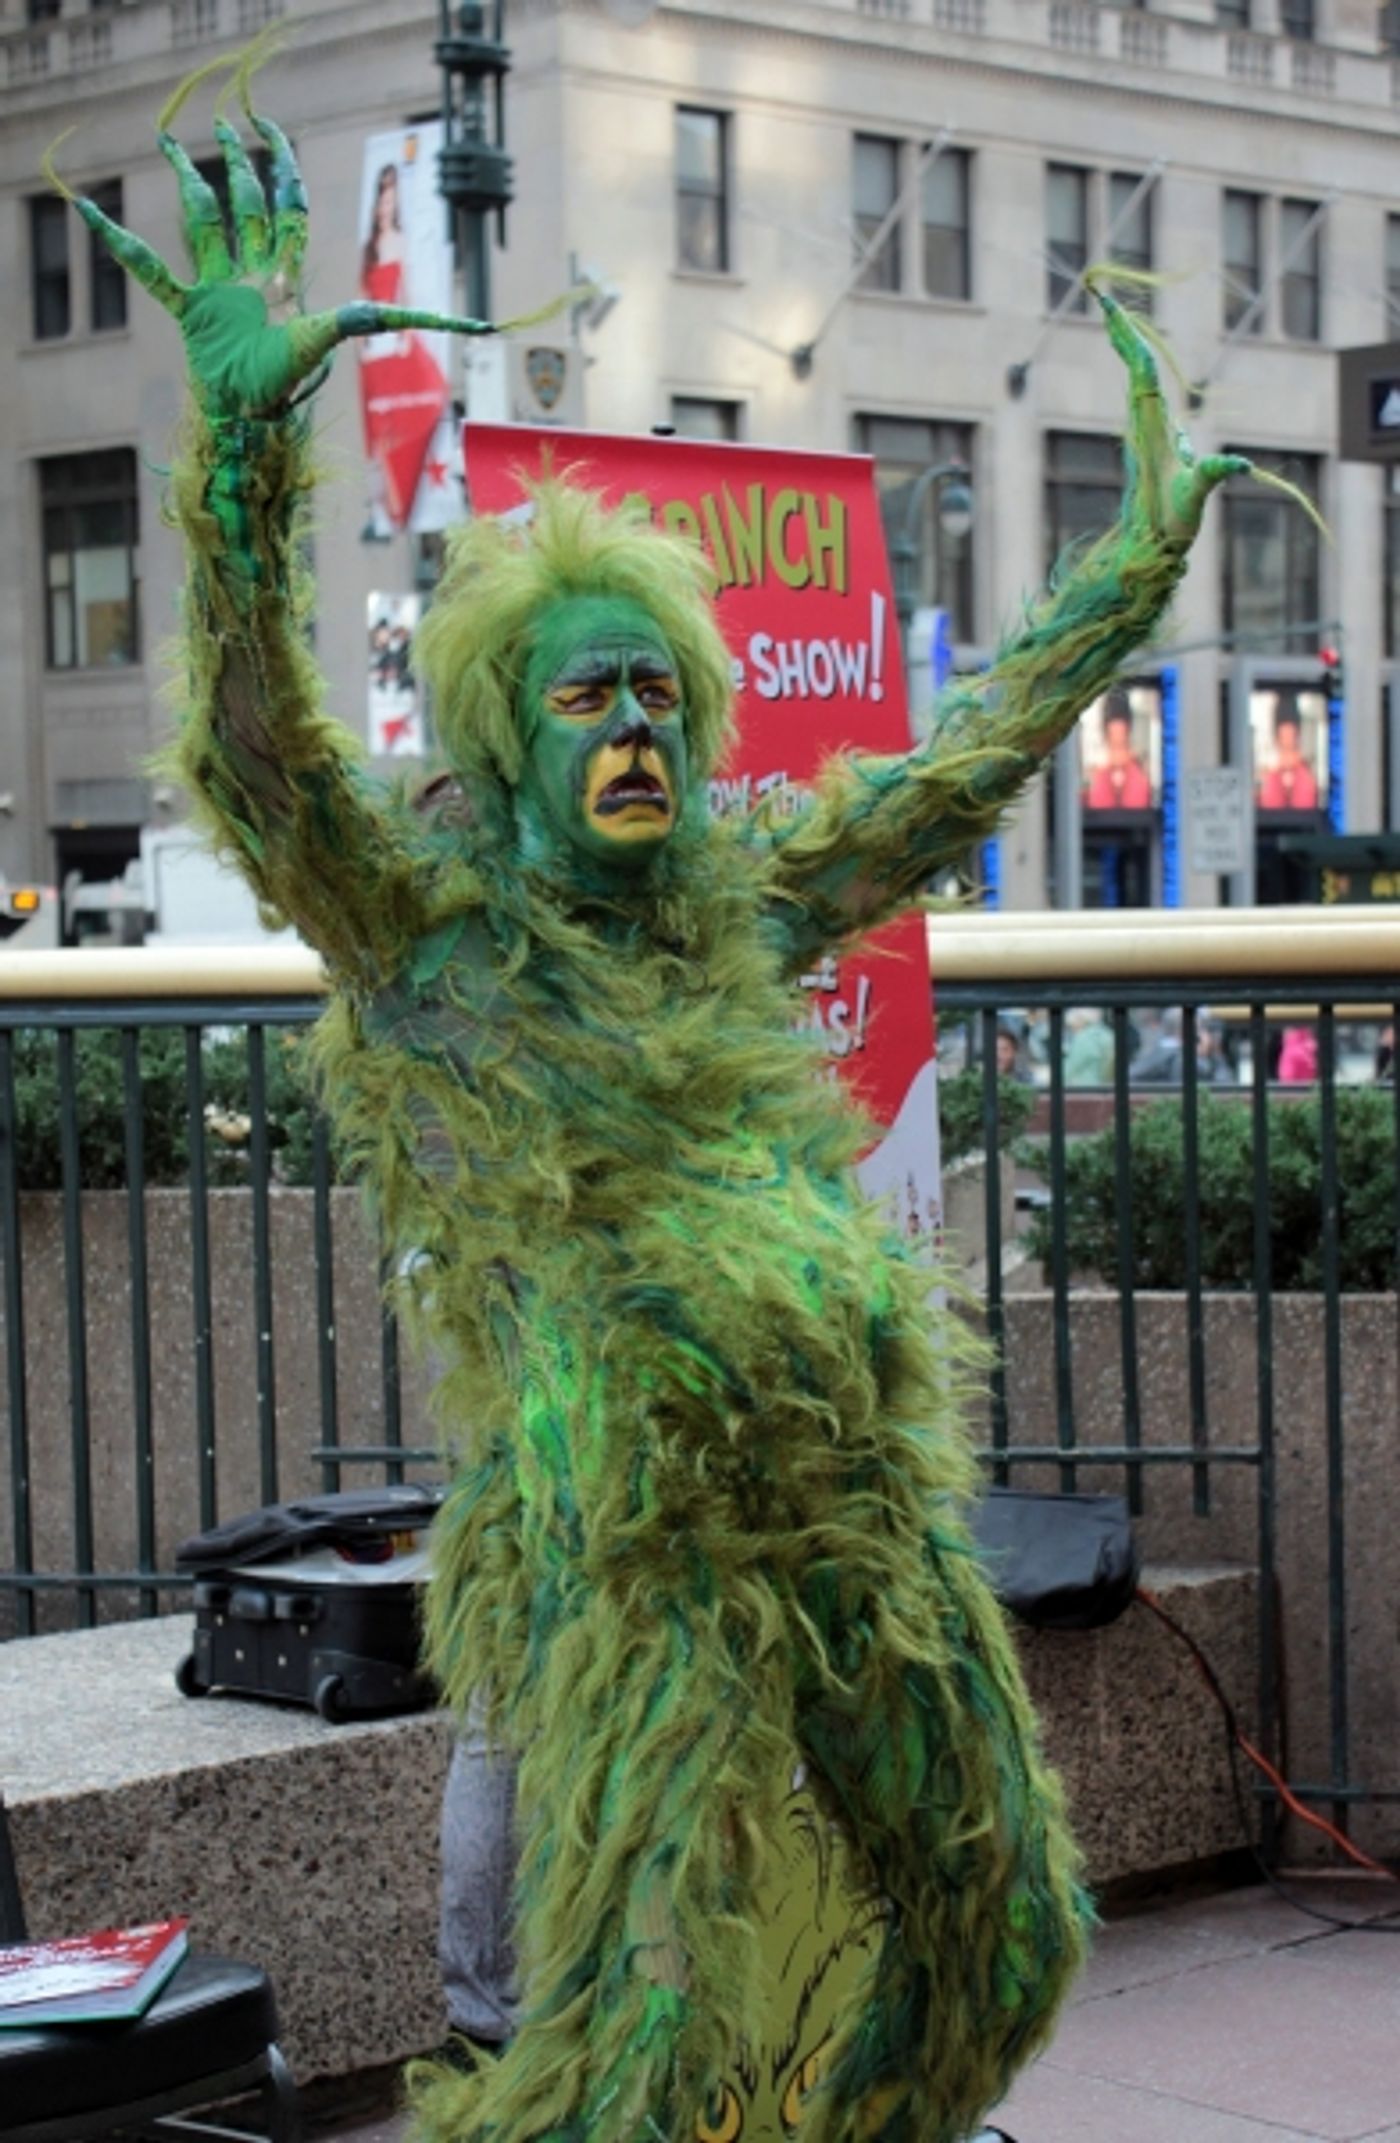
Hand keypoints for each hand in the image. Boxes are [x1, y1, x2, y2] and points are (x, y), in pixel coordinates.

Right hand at [68, 91, 498, 420]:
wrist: (249, 424)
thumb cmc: (290, 388)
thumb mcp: (338, 335)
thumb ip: (390, 318)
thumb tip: (472, 324)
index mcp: (285, 274)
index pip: (288, 206)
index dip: (282, 168)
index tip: (271, 132)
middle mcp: (251, 274)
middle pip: (244, 203)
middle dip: (239, 163)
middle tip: (232, 124)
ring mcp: (216, 291)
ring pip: (199, 222)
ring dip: (186, 181)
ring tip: (170, 143)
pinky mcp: (186, 313)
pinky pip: (150, 272)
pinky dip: (122, 245)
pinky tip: (93, 214)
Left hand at [1096, 288, 1248, 551]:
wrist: (1151, 546)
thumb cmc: (1172, 522)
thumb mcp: (1196, 495)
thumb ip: (1216, 474)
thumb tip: (1241, 464)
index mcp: (1152, 427)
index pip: (1142, 373)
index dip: (1131, 341)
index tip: (1113, 312)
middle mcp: (1144, 424)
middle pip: (1133, 367)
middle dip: (1121, 331)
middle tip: (1103, 297)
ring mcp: (1146, 431)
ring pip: (1134, 378)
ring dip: (1125, 346)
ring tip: (1113, 317)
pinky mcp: (1151, 440)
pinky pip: (1143, 394)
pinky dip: (1138, 369)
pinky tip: (1135, 360)